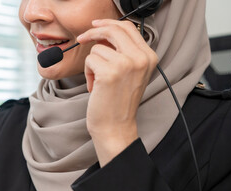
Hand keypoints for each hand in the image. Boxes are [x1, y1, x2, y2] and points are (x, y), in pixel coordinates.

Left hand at [76, 19, 157, 165]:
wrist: (116, 127)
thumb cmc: (118, 102)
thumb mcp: (129, 73)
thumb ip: (123, 52)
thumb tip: (102, 34)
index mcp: (149, 56)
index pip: (128, 28)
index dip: (108, 24)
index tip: (95, 25)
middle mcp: (141, 58)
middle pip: (113, 30)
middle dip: (93, 32)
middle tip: (82, 38)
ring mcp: (126, 64)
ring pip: (98, 48)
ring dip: (92, 64)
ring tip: (98, 81)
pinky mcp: (110, 72)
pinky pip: (90, 60)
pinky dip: (88, 73)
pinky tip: (95, 87)